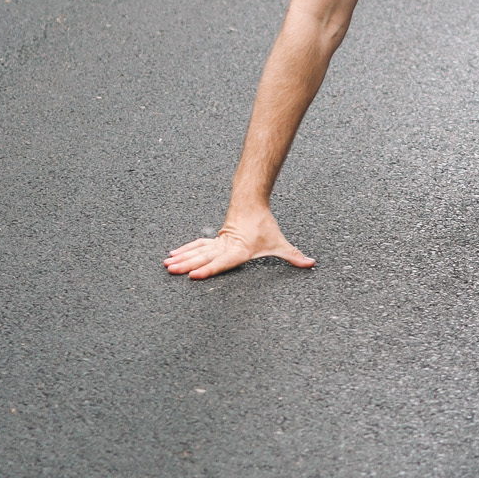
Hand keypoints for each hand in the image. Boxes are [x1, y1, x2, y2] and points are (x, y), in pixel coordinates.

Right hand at [165, 210, 313, 279]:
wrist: (251, 203)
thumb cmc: (264, 225)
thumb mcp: (279, 243)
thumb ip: (294, 256)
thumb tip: (311, 263)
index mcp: (238, 251)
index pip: (221, 263)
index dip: (207, 270)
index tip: (192, 274)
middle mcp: (225, 247)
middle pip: (203, 258)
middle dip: (186, 265)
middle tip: (171, 270)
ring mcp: (217, 243)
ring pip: (196, 251)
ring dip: (181, 258)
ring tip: (167, 264)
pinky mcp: (214, 240)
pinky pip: (196, 245)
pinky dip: (184, 250)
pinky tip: (173, 254)